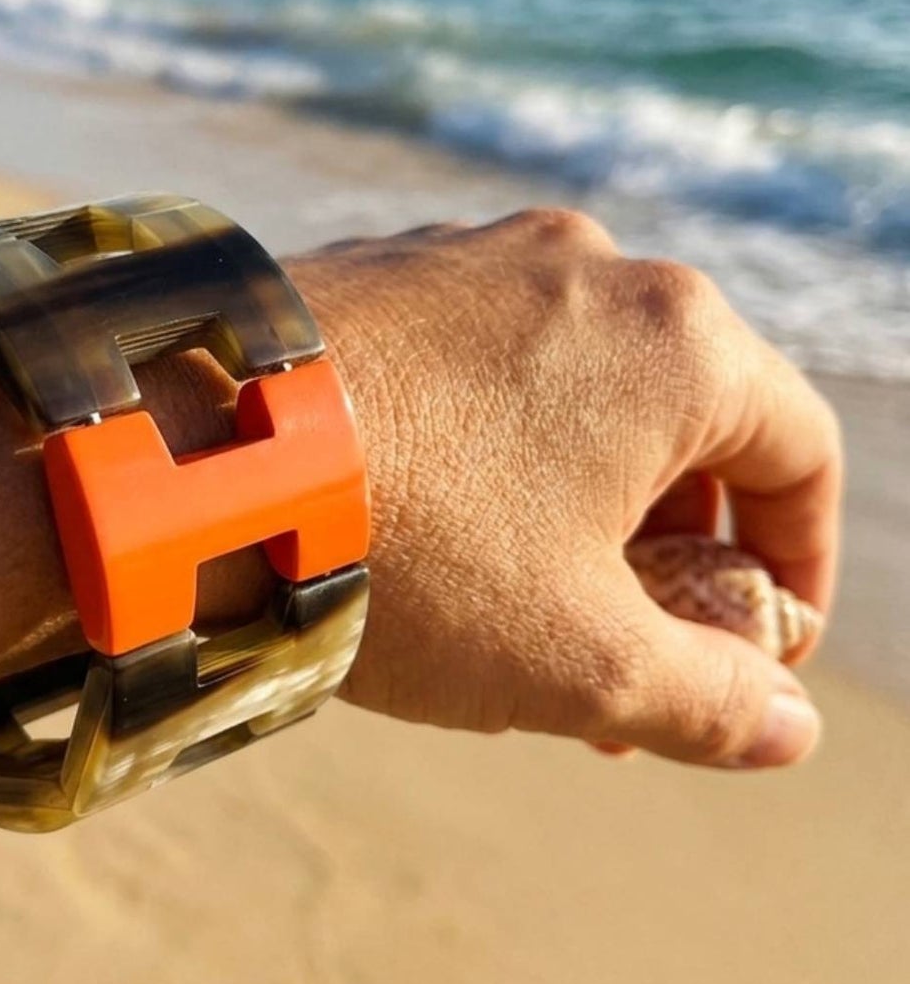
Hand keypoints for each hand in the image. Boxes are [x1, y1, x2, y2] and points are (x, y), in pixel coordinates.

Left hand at [291, 210, 841, 768]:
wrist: (184, 457)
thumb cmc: (404, 551)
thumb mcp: (578, 659)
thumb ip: (711, 699)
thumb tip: (785, 727)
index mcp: (672, 339)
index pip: (798, 454)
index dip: (797, 564)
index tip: (761, 650)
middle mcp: (582, 265)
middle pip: (680, 421)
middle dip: (668, 553)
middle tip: (626, 659)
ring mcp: (469, 256)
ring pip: (569, 395)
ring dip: (573, 507)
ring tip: (515, 613)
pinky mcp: (379, 267)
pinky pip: (474, 365)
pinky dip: (488, 450)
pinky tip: (428, 532)